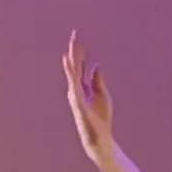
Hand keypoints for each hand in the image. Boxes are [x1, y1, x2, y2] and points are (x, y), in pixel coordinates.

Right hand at [62, 32, 114, 163]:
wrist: (99, 137)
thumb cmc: (101, 118)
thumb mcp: (102, 95)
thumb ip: (97, 80)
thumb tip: (96, 65)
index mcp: (84, 86)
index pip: (80, 65)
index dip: (80, 52)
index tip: (78, 37)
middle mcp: (77, 88)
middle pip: (76, 65)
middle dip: (76, 50)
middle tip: (75, 34)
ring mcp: (76, 94)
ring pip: (73, 72)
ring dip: (73, 57)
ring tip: (72, 44)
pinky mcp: (78, 99)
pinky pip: (73, 82)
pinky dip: (70, 71)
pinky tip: (68, 61)